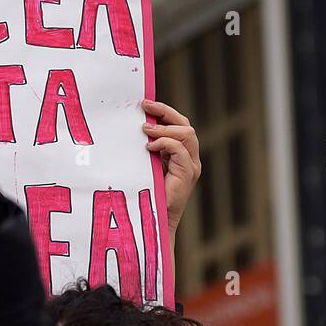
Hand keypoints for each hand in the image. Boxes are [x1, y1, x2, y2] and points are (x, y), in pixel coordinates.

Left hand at [141, 100, 200, 233]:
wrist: (156, 221)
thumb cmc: (148, 195)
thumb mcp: (147, 166)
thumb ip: (147, 150)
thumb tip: (134, 128)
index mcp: (181, 154)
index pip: (179, 124)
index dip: (164, 111)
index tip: (145, 104)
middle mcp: (190, 158)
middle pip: (185, 125)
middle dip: (165, 112)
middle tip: (145, 107)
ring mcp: (191, 166)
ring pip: (187, 134)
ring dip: (165, 128)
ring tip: (146, 131)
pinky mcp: (188, 175)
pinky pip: (181, 150)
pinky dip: (166, 144)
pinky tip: (150, 147)